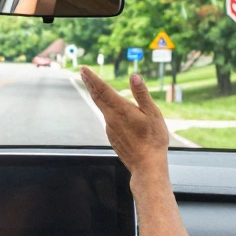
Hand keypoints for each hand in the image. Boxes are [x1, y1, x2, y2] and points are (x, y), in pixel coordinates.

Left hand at [79, 67, 169, 184]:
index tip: (83, 69)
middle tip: (82, 72)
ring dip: (98, 96)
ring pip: (102, 109)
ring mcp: (110, 129)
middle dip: (90, 84)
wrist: (147, 166)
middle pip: (97, 98)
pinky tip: (113, 111)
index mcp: (121, 110)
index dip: (92, 78)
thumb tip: (134, 76)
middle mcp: (111, 119)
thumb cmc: (153, 139)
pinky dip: (107, 110)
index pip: (103, 90)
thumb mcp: (153, 114)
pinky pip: (108, 120)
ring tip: (95, 87)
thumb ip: (142, 94)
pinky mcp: (112, 137)